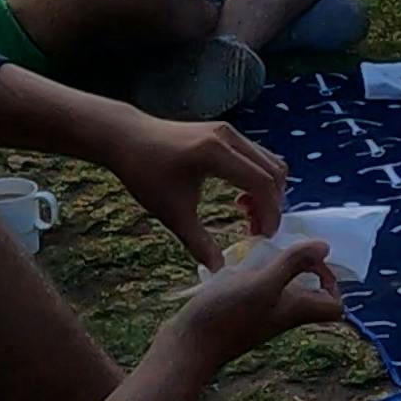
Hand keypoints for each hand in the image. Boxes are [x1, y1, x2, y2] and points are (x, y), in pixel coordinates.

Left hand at [112, 112, 290, 265]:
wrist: (126, 138)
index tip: (262, 237)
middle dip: (271, 204)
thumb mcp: (171, 212)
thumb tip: (219, 269)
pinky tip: (239, 196)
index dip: (270, 213)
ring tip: (247, 214)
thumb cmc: (145, 173)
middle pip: (273, 171)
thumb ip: (197, 242)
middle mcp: (229, 136)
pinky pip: (257, 156)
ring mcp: (229, 130)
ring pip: (270, 162)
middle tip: (255, 230)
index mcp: (216, 153)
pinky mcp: (226, 131)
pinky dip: (258, 178)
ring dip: (267, 191)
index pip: (262, 183)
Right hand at [161, 230, 345, 368]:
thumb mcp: (262, 283)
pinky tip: (235, 264)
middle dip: (303, 269)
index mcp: (295, 311)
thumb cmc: (226, 315)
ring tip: (259, 252)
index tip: (313, 260)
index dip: (332, 282)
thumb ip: (293, 264)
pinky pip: (256, 292)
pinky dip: (252, 275)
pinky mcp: (238, 315)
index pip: (333, 306)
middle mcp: (281, 316)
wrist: (186, 347)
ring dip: (275, 269)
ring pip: (281, 291)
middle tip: (286, 249)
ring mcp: (259, 317)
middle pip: (308, 296)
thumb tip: (326, 247)